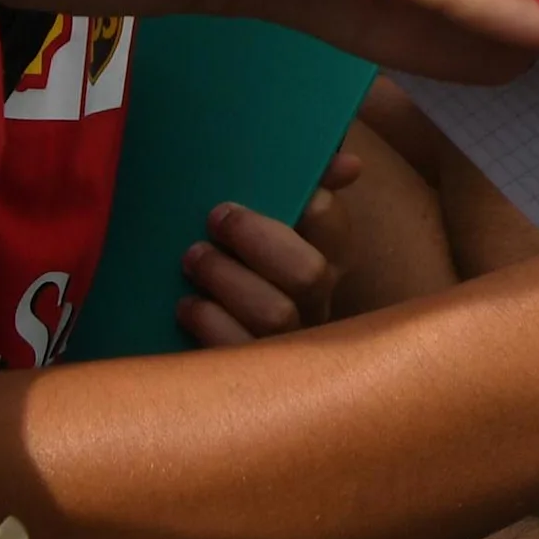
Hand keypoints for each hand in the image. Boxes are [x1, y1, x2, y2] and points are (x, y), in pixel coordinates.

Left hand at [174, 154, 358, 345]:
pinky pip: (238, 350)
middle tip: (217, 219)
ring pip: (276, 314)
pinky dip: (210, 322)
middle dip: (258, 241)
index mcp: (324, 259)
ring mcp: (286, 344)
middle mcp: (314, 303)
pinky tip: (187, 305)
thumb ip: (295, 187)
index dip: (312, 206)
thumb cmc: (236, 265)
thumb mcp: (260, 223)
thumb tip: (351, 162)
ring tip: (193, 259)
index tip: (274, 187)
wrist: (193, 337)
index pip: (333, 227)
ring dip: (229, 279)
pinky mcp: (252, 376)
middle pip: (308, 273)